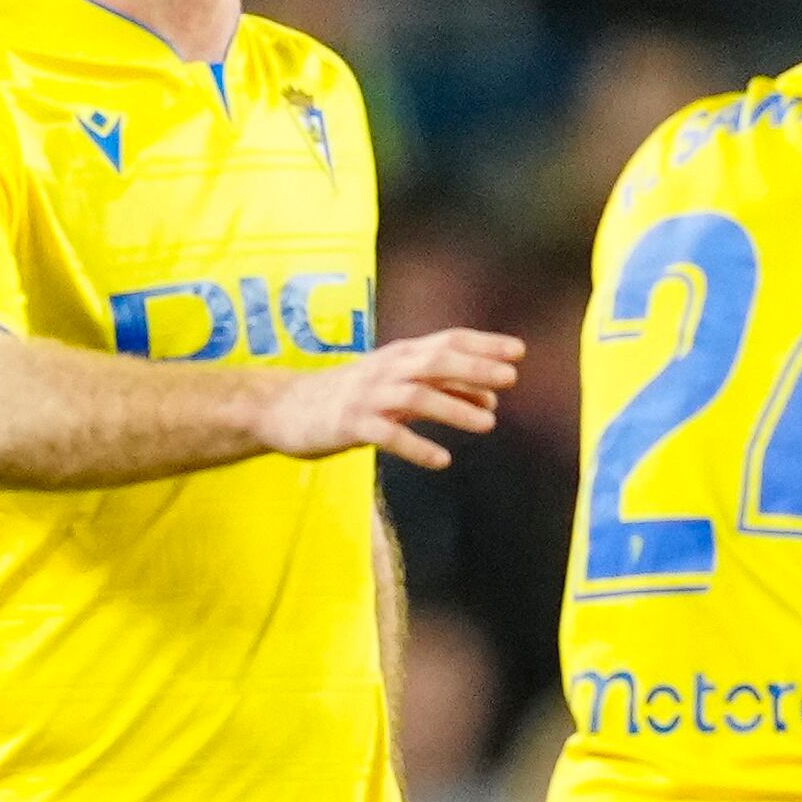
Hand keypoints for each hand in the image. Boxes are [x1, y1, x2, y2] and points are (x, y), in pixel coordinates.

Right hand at [268, 329, 521, 467]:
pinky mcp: (349, 425)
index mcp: (399, 356)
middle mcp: (385, 370)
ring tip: (488, 423)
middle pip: (434, 362)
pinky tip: (441, 460)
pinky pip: (386, 435)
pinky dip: (416, 446)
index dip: (481, 344)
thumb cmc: (350, 395)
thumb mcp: (397, 386)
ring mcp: (366, 396)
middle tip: (510, 378)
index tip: (518, 350)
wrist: (283, 407)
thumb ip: (441, 390)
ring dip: (454, 407)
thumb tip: (491, 399)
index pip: (445, 341)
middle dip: (474, 368)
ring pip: (415, 396)